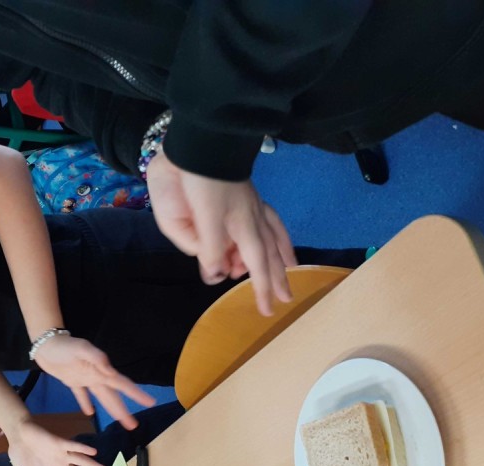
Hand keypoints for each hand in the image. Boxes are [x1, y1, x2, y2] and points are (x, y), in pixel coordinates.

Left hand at [32, 335, 154, 428]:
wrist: (45, 344)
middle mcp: (96, 376)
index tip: (150, 402)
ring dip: (111, 409)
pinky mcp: (72, 381)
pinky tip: (90, 413)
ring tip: (121, 422)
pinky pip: (82, 395)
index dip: (135, 393)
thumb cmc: (64, 346)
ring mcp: (85, 379)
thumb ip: (97, 358)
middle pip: (113, 396)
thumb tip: (110, 370)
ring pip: (101, 398)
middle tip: (133, 425)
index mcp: (101, 370)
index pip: (121, 384)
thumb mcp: (81, 348)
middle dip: (123, 410)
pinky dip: (86, 404)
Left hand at [145, 147, 296, 315]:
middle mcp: (251, 216)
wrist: (199, 138)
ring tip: (291, 268)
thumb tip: (217, 275)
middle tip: (286, 299)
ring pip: (272, 232)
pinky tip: (276, 236)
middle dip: (276, 277)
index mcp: (238, 225)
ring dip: (281, 253)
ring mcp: (252, 203)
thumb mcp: (193, 217)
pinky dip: (277, 229)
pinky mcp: (248, 193)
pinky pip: (269, 216)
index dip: (261, 287)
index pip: (254, 263)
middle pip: (268, 251)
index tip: (268, 309)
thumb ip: (206, 247)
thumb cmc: (193, 178)